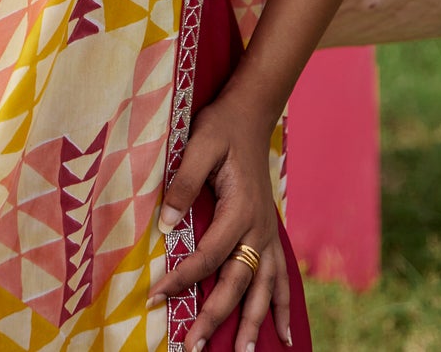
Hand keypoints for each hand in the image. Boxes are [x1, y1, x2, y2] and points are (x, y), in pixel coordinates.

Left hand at [148, 93, 291, 350]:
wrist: (250, 112)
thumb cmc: (220, 127)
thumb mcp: (198, 144)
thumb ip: (184, 183)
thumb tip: (166, 225)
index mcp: (240, 209)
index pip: (209, 256)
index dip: (183, 278)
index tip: (156, 295)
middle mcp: (259, 227)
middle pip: (238, 282)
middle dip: (216, 318)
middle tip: (193, 347)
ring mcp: (268, 233)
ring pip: (263, 288)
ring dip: (253, 322)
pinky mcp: (269, 233)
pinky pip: (281, 277)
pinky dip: (281, 306)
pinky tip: (283, 335)